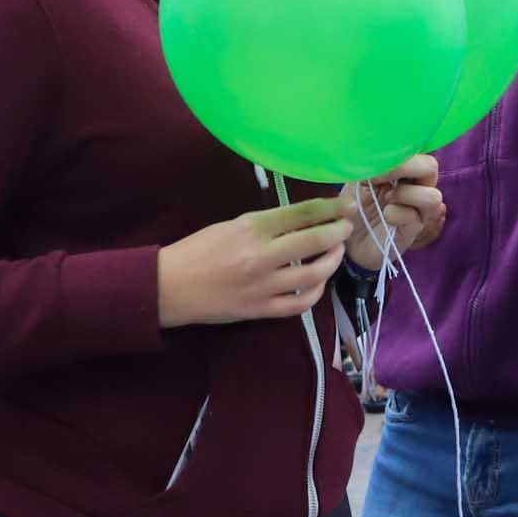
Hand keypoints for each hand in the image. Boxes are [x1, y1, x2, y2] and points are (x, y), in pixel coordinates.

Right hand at [157, 197, 352, 326]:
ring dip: (331, 262)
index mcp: (252, 228)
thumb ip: (266, 223)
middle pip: (314, 242)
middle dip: (338, 233)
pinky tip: (318, 283)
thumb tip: (302, 219)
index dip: (330, 208)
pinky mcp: (260, 310)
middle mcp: (261, 256)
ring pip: (313, 275)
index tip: (346, 206)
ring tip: (335, 253)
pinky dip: (315, 293)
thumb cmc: (198, 250)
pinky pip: (298, 304)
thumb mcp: (231, 224)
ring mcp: (262, 286)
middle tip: (347, 228)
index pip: (301, 214)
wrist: (170, 287)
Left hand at [343, 154, 443, 268]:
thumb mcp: (357, 178)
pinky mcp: (414, 229)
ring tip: (386, 199)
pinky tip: (385, 216)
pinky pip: (416, 216)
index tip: (376, 158)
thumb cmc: (353, 204)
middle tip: (378, 178)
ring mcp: (417, 209)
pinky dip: (397, 214)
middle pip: (431, 166)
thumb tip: (375, 151)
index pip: (418, 149)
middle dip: (406, 167)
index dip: (402, 150)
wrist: (346, 238)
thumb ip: (370, 163)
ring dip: (406, 194)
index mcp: (403, 168)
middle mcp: (415, 185)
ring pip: (433, 196)